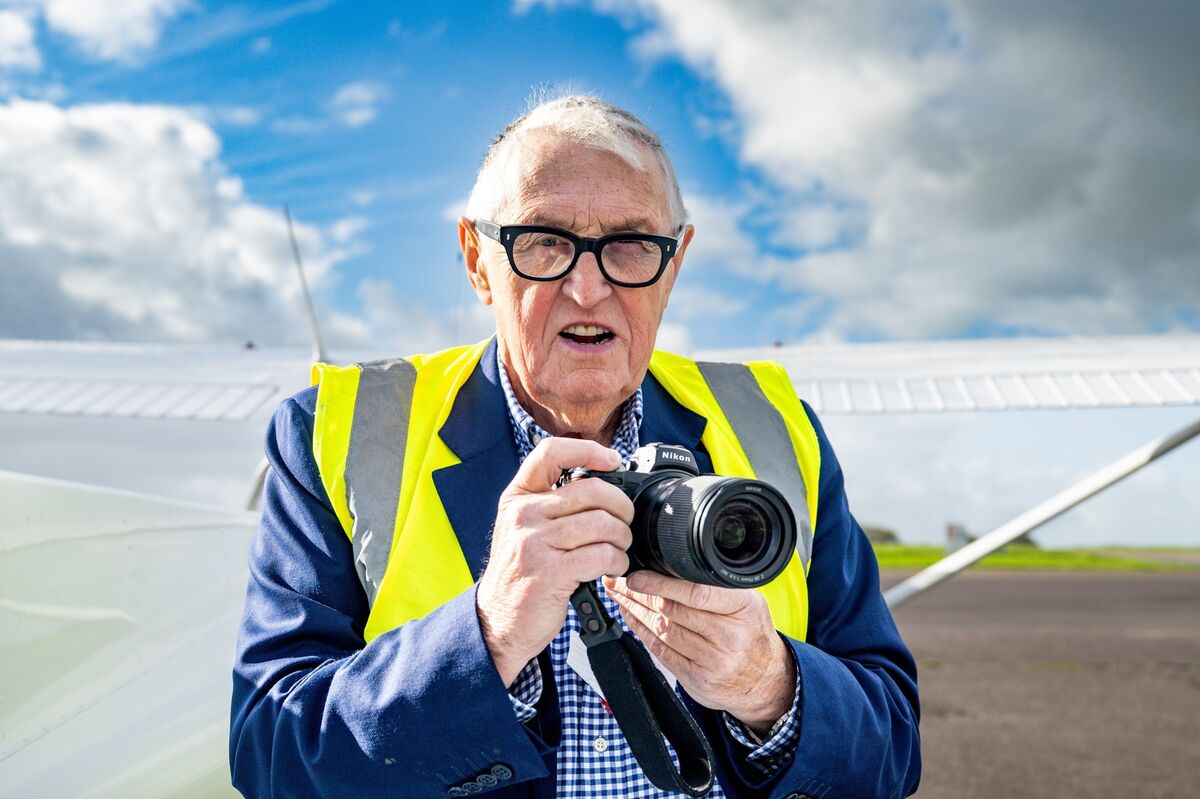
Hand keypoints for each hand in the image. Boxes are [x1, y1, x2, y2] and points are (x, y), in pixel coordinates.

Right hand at [477, 438, 634, 685]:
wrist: (499, 620)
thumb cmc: (520, 573)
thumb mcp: (523, 527)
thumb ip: (552, 503)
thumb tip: (604, 483)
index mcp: (518, 497)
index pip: (551, 452)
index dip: (587, 450)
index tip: (612, 459)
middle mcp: (523, 514)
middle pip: (591, 490)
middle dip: (621, 506)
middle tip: (625, 521)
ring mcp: (535, 542)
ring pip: (601, 523)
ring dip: (622, 537)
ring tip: (619, 548)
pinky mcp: (551, 572)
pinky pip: (602, 555)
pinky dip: (617, 562)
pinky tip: (614, 568)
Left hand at [603, 570, 795, 735]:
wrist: (765, 681)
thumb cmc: (751, 633)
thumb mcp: (748, 602)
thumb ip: (716, 587)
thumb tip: (668, 567)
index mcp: (743, 608)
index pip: (696, 593)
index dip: (661, 583)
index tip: (636, 575)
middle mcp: (729, 635)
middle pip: (672, 610)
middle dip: (638, 593)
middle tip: (616, 580)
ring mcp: (712, 661)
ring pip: (662, 630)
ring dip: (634, 611)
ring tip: (618, 596)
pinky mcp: (696, 680)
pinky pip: (661, 652)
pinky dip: (641, 632)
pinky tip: (630, 618)